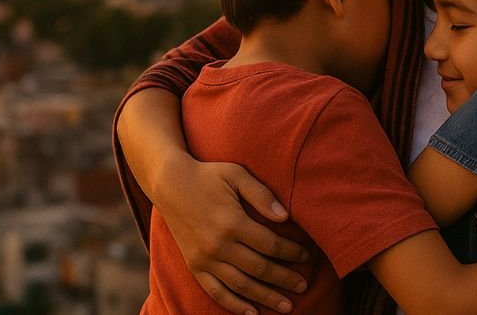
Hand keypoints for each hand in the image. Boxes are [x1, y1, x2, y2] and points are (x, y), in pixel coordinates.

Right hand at [154, 156, 310, 313]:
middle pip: (260, 268)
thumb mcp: (236, 175)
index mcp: (232, 222)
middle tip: (303, 286)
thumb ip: (262, 195)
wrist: (170, 184)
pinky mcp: (194, 266)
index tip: (307, 256)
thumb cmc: (208, 176)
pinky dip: (234, 305)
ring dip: (266, 298)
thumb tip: (286, 217)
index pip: (271, 245)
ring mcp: (205, 258)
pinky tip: (252, 313)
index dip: (292, 253)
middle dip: (285, 279)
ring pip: (241, 285)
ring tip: (287, 306)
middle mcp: (218, 245)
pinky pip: (216, 291)